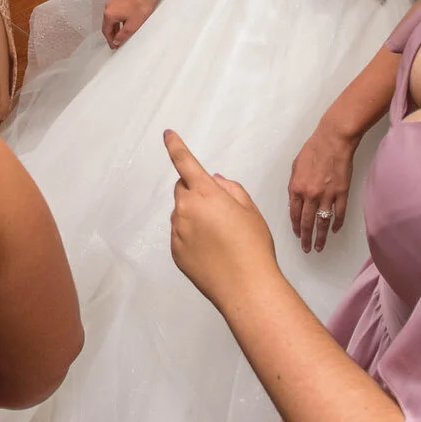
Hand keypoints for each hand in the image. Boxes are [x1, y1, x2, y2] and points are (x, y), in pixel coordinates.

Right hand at [101, 0, 157, 49]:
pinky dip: (117, 22)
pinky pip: (114, 14)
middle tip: (116, 43)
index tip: (114, 46)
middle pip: (107, 25)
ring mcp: (112, 4)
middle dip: (112, 35)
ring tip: (120, 36)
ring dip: (114, 29)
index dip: (110, 40)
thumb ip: (122, 35)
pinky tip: (123, 25)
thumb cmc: (140, 5)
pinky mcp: (117, 1)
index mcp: (109, 14)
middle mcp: (108, 8)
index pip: (106, 31)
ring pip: (111, 20)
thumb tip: (116, 41)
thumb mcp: (132, 25)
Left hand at [165, 130, 282, 308]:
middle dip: (196, 192)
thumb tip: (214, 180)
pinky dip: (192, 236)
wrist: (246, 286)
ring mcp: (178, 231)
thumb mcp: (250, 210)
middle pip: (183, 189)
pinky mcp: (175, 251)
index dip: (175, 146)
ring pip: (183, 213)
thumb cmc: (253, 246)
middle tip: (220, 210)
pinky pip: (181, 234)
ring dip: (195, 216)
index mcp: (206, 194)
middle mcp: (186, 209)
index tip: (167, 135)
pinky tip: (213, 251)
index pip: (185, 163)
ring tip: (221, 237)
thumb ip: (230, 189)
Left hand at [287, 125, 356, 253]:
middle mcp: (310, 195)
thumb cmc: (312, 150)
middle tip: (306, 249)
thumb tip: (294, 199)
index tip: (297, 235)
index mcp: (296, 188)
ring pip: (322, 222)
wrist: (333, 141)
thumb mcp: (295, 167)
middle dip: (306, 238)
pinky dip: (336, 224)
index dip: (295, 226)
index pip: (294, 214)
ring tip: (319, 247)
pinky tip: (334, 230)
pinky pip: (338, 213)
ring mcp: (327, 196)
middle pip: (307, 222)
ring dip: (320, 237)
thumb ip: (294, 185)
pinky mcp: (342, 193)